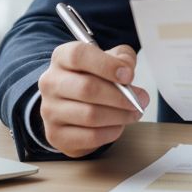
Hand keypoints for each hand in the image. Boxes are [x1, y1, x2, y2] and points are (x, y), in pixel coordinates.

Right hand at [37, 42, 149, 157]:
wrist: (72, 101)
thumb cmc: (93, 76)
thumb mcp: (110, 58)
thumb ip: (122, 58)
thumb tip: (127, 72)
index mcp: (62, 57)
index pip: (79, 55)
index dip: (107, 65)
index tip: (129, 75)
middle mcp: (51, 83)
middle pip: (86, 88)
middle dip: (120, 96)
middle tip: (140, 99)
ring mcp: (50, 111)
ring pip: (90, 115)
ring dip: (120, 115)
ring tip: (134, 113)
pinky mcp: (56, 135)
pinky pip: (89, 136)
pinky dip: (111, 132)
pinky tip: (119, 125)